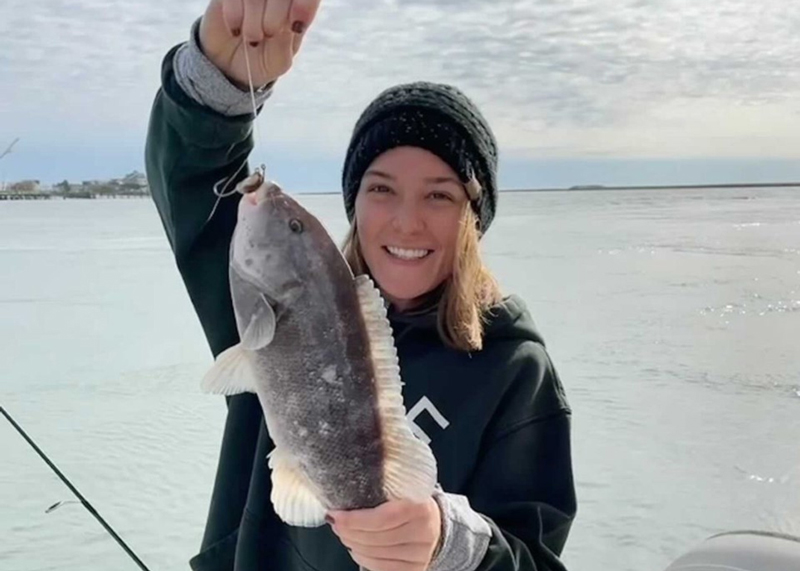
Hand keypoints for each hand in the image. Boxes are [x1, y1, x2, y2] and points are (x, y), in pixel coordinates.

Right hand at [199, 0, 321, 88]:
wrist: (228, 65)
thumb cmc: (261, 60)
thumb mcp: (279, 61)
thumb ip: (286, 44)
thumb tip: (286, 23)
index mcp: (297, 9)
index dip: (305, 6)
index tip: (295, 26)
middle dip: (276, 16)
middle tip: (268, 35)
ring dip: (254, 19)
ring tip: (251, 39)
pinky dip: (234, 13)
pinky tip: (235, 30)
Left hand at [328, 498, 442, 570]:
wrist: (435, 522)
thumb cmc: (410, 501)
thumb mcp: (401, 487)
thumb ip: (380, 486)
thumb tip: (344, 489)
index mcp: (421, 507)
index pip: (382, 518)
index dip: (355, 519)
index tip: (336, 514)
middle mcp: (424, 532)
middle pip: (375, 538)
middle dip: (349, 531)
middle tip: (336, 522)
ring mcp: (420, 554)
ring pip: (374, 554)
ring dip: (353, 544)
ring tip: (344, 533)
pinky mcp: (414, 569)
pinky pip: (379, 567)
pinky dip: (362, 558)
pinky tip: (356, 547)